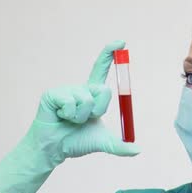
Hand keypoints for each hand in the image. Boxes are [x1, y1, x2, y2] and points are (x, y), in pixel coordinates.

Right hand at [0, 40, 139, 192]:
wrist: (55, 150)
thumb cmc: (77, 142)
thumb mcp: (104, 142)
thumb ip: (121, 146)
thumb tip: (139, 150)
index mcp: (92, 94)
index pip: (101, 69)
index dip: (110, 54)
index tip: (121, 42)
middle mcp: (80, 89)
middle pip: (103, 90)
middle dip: (99, 110)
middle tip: (86, 119)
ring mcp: (66, 90)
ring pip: (86, 100)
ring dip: (82, 117)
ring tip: (70, 120)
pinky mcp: (52, 94)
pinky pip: (71, 102)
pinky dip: (69, 115)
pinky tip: (60, 117)